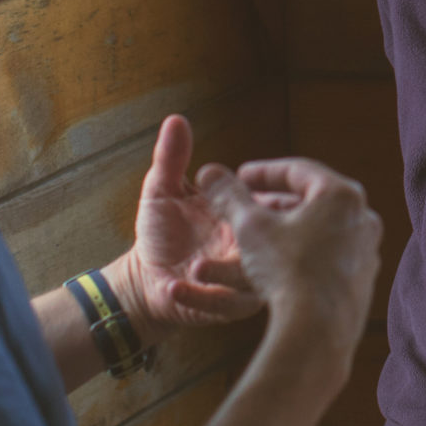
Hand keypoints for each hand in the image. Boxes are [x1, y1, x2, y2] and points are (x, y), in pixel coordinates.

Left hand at [115, 116, 261, 329]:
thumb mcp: (164, 191)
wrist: (145, 280)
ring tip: (193, 265)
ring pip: (256, 277)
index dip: (273, 197)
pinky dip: (200, 295)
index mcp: (248, 217)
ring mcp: (246, 279)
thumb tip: (176, 119)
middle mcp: (255, 249)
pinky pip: (226, 304)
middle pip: (280, 243)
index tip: (243, 190)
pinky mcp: (229, 306)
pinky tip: (175, 285)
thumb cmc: (161, 232)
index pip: (279, 204)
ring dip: (226, 272)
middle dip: (264, 238)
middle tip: (228, 232)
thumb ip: (173, 158)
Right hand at [194, 157, 381, 369]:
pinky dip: (303, 254)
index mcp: (342, 195)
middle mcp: (363, 219)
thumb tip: (209, 172)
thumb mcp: (250, 227)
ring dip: (288, 229)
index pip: (297, 170)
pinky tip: (279, 266)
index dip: (262, 172)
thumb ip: (229, 196)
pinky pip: (329, 257)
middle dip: (274, 203)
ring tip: (258, 237)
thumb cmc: (287, 270)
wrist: (317, 332)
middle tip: (246, 207)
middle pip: (312, 200)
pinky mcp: (362, 281)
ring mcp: (366, 252)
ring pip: (320, 230)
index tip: (238, 176)